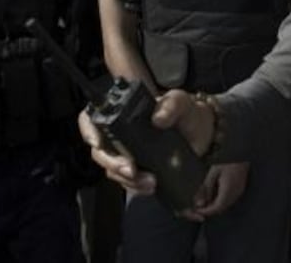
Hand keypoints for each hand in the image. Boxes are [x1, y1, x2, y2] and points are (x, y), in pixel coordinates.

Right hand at [77, 90, 215, 193]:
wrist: (202, 135)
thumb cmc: (186, 113)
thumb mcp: (181, 102)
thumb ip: (172, 104)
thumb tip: (158, 118)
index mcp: (122, 113)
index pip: (90, 119)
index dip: (87, 130)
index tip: (97, 142)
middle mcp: (119, 135)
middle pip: (100, 152)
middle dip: (112, 164)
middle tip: (132, 170)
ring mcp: (126, 154)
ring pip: (112, 171)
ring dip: (127, 180)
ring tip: (150, 182)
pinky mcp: (137, 171)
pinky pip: (128, 183)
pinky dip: (137, 187)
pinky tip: (151, 187)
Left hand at [181, 163, 248, 220]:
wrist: (241, 153)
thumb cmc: (227, 161)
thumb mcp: (213, 172)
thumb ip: (205, 189)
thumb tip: (198, 203)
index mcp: (228, 190)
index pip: (216, 208)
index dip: (206, 211)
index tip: (197, 210)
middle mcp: (235, 194)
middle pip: (221, 209)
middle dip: (210, 210)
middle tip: (199, 207)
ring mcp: (239, 192)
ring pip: (226, 206)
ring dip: (215, 206)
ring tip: (204, 202)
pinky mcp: (240, 189)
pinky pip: (229, 200)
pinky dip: (221, 201)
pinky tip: (214, 196)